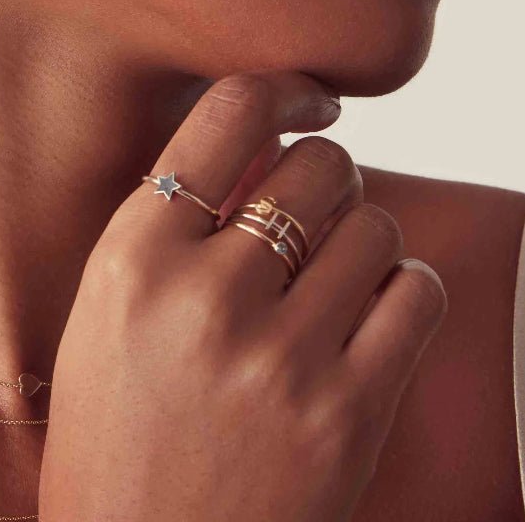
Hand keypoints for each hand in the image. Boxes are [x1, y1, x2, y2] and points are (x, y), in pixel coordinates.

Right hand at [37, 71, 446, 520]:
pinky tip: (371, 313)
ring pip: (374, 225)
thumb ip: (172, 224)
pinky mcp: (349, 417)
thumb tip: (265, 140)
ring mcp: (281, 359)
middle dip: (328, 175)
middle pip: (318, 164)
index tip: (308, 101)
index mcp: (132, 261)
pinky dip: (404, 289)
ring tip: (337, 273)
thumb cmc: (118, 435)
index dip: (283, 89)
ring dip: (363, 237)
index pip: (228, 114)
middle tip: (316, 207)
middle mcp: (205, 298)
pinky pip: (417, 293)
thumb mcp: (107, 313)